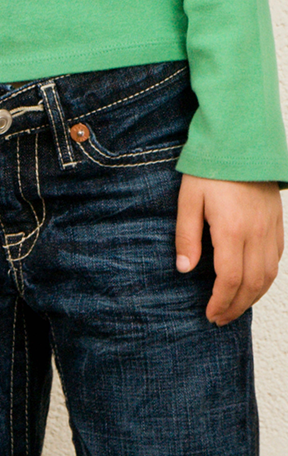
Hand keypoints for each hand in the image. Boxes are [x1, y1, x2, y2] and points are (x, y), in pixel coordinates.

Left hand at [176, 174, 283, 323]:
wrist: (242, 144)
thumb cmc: (210, 170)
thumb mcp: (188, 200)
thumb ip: (187, 235)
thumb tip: (185, 268)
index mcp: (232, 230)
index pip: (230, 278)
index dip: (221, 301)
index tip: (210, 314)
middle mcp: (257, 235)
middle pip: (252, 283)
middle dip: (236, 305)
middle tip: (220, 318)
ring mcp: (271, 230)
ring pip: (269, 275)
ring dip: (252, 297)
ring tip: (234, 308)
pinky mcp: (278, 225)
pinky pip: (276, 260)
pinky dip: (266, 279)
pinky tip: (253, 284)